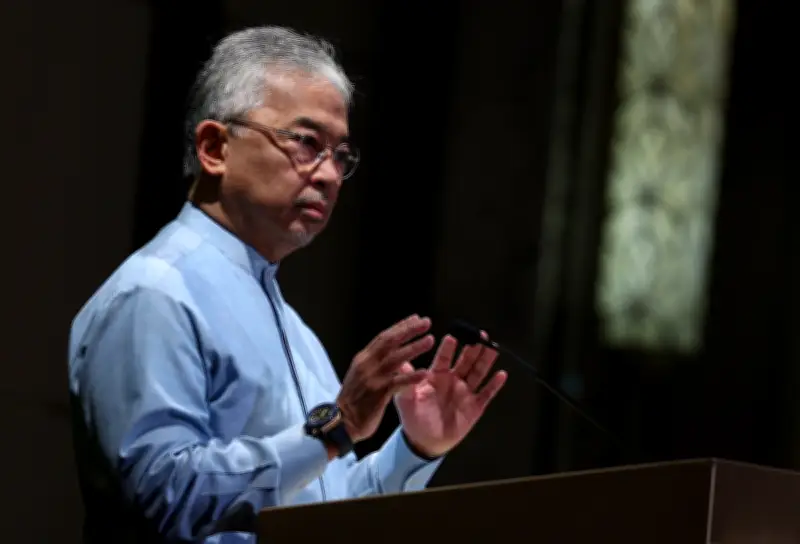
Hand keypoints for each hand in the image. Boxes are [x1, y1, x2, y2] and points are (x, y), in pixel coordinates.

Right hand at [337, 315, 434, 442]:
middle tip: (426, 322)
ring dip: (414, 348)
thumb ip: (374, 363)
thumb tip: (390, 352)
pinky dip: (412, 377)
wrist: (341, 422)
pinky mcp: (379, 394)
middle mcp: (367, 364)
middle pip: (390, 341)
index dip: (401, 326)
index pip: (384, 337)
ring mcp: (373, 378)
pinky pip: (398, 382)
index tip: (416, 318)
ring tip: (430, 340)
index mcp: (363, 359)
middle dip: (409, 330)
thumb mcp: (360, 375)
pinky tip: (425, 372)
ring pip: (396, 358)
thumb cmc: (353, 400)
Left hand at [394, 333, 506, 457]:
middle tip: (480, 334)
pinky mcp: (475, 406)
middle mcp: (453, 380)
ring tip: (493, 347)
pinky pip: (487, 394)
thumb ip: (406, 380)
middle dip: (473, 347)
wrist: (424, 442)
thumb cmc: (413, 417)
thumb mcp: (405, 399)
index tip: (453, 336)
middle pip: (466, 360)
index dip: (449, 347)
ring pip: (478, 372)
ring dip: (486, 360)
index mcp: (436, 375)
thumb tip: (399, 362)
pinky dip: (494, 385)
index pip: (444, 358)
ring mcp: (465, 392)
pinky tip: (501, 374)